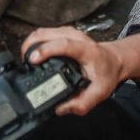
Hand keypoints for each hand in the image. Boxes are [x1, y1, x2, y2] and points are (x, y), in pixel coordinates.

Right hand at [23, 29, 139, 116]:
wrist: (115, 60)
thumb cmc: (107, 72)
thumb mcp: (100, 92)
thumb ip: (82, 103)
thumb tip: (61, 108)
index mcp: (86, 50)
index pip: (63, 44)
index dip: (46, 50)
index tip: (33, 60)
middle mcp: (76, 37)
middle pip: (47, 34)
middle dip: (30, 46)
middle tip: (25, 64)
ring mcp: (69, 32)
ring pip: (43, 31)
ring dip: (30, 43)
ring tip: (25, 60)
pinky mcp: (64, 32)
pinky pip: (44, 33)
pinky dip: (35, 42)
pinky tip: (32, 53)